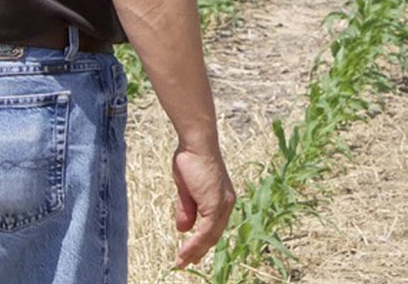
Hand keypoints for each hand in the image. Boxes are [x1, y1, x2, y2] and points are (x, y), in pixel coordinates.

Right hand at [171, 145, 235, 267]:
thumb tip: (183, 229)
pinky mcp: (215, 204)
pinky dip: (194, 244)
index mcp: (221, 199)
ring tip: (181, 262)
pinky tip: (184, 253)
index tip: (189, 253)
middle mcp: (226, 203)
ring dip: (194, 251)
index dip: (201, 241)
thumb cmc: (191, 161)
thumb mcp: (186, 190)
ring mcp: (222, 204)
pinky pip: (205, 231)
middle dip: (198, 251)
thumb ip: (187, 209)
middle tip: (184, 263)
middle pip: (213, 235)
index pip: (213, 227)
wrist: (196, 144)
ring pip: (209, 236)